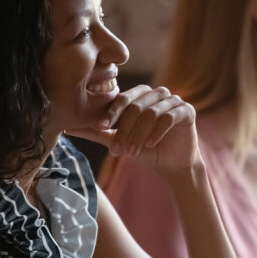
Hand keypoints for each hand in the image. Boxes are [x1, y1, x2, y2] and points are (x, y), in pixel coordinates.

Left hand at [66, 85, 198, 170]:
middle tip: (117, 150)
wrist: (173, 164)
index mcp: (141, 95)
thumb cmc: (146, 149)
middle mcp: (158, 94)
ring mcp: (174, 101)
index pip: (123, 98)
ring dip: (139, 134)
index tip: (101, 127)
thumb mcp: (119, 140)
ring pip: (151, 112)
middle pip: (136, 105)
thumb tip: (68, 128)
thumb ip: (98, 132)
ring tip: (132, 153)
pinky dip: (157, 132)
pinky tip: (150, 144)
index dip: (112, 112)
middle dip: (125, 129)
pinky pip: (168, 117)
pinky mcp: (187, 111)